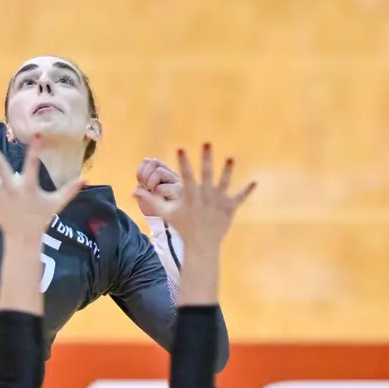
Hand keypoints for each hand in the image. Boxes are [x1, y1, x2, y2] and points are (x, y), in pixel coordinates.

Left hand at [0, 134, 84, 241]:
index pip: (32, 164)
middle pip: (0, 166)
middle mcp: (12, 189)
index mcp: (28, 187)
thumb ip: (70, 190)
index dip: (35, 149)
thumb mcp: (56, 204)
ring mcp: (0, 195)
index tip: (36, 134)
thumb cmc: (41, 219)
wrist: (22, 238)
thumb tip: (85, 179)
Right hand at [134, 144, 253, 247]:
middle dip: (206, 158)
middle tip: (207, 142)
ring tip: (230, 158)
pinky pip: (240, 198)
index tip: (180, 148)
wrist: (201, 245)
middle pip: (206, 173)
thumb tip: (133, 192)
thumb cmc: (183, 227)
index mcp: (191, 196)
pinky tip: (255, 182)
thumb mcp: (166, 214)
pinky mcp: (229, 209)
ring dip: (228, 170)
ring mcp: (219, 202)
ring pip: (224, 183)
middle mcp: (205, 197)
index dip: (183, 162)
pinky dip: (247, 191)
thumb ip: (151, 201)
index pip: (186, 175)